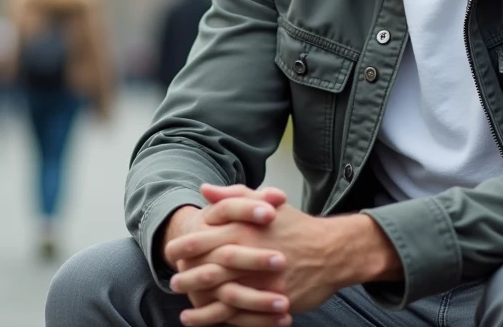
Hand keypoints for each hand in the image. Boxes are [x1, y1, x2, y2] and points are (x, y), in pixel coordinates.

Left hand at [169, 203, 355, 321]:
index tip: (171, 251)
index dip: (184, 246)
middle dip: (187, 278)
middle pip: (208, 270)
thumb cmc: (296, 226)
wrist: (332, 251)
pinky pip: (242, 316)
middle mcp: (250, 256)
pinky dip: (223, 322)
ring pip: (222, 298)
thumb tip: (205, 190)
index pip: (204, 239)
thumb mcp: (265, 203)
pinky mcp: (273, 302)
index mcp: (245, 230)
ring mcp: (262, 282)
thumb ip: (233, 196)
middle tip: (174, 282)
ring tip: (184, 311)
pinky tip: (212, 323)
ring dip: (200, 306)